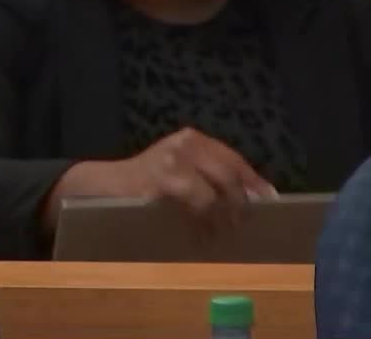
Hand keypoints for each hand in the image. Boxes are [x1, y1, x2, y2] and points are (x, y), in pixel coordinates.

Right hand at [41, 127, 277, 235]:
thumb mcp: (179, 169)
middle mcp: (185, 144)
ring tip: (221, 233)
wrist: (102, 186)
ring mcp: (173, 160)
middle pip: (229, 175)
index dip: (254, 182)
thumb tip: (252, 198)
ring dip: (224, 215)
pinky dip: (204, 220)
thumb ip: (208, 176)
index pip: (234, 160)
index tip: (270, 202)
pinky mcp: (161, 180)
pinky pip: (196, 202)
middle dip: (240, 203)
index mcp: (192, 139)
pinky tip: (202, 233)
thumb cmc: (145, 182)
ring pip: (216, 190)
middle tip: (241, 225)